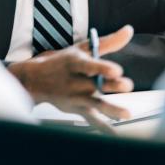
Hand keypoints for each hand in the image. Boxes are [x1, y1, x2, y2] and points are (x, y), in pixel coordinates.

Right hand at [8, 25, 133, 130]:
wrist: (35, 80)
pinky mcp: (76, 109)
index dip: (102, 68)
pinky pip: (91, 120)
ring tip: (127, 114)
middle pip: (96, 84)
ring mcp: (75, 97)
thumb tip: (129, 31)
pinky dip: (103, 127)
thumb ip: (108, 42)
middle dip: (112, 86)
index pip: (89, 65)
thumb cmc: (62, 62)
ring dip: (112, 109)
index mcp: (74, 63)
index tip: (116, 70)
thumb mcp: (82, 48)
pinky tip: (115, 133)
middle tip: (127, 85)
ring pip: (96, 105)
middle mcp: (75, 81)